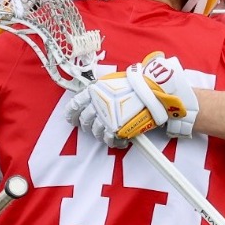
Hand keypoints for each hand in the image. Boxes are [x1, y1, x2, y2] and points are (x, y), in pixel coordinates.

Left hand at [64, 52, 197, 146]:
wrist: (152, 91)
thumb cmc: (136, 84)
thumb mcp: (113, 82)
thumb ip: (102, 91)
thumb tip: (97, 98)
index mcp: (94, 90)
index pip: (74, 105)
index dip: (72, 114)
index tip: (73, 120)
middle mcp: (96, 104)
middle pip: (85, 121)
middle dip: (88, 126)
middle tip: (94, 127)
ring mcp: (105, 117)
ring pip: (96, 132)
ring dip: (101, 134)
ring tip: (110, 133)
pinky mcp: (115, 129)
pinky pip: (109, 140)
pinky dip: (114, 142)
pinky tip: (120, 141)